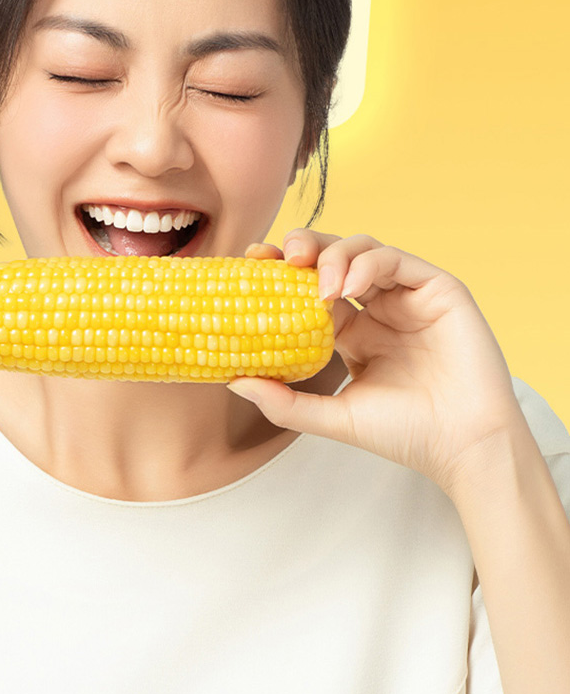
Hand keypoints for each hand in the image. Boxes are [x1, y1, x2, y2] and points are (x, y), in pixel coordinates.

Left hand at [234, 230, 527, 495]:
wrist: (461, 446)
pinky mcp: (439, 289)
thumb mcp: (333, 416)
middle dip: (303, 247)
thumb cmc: (404, 434)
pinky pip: (397, 259)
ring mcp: (409, 297)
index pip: (309, 289)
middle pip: (333, 258)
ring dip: (333, 255)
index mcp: (354, 333)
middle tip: (278, 257)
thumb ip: (285, 402)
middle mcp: (379, 309)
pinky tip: (346, 288)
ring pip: (364, 250)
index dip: (281, 272)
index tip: (252, 265)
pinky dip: (368, 264)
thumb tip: (232, 381)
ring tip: (316, 284)